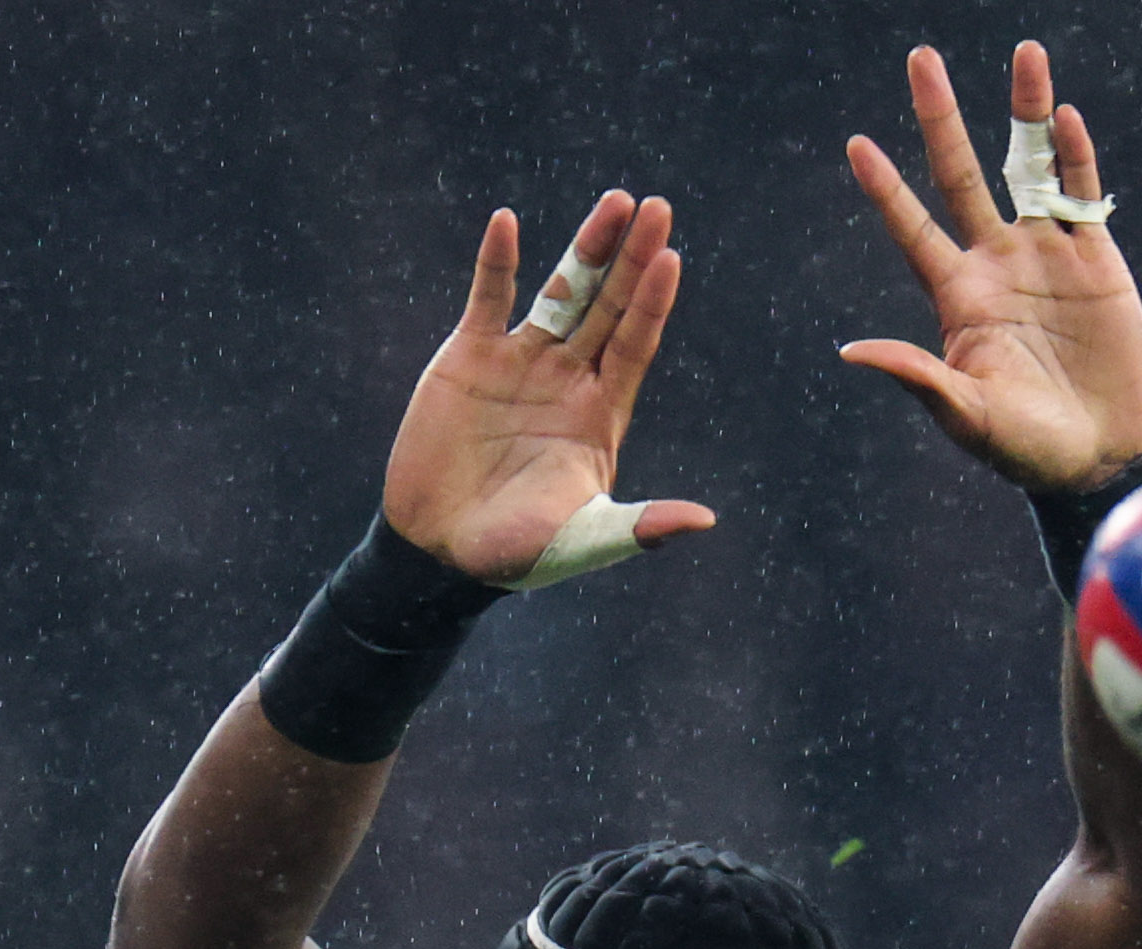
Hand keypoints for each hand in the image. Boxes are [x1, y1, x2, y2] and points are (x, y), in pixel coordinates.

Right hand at [384, 190, 718, 585]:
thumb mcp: (584, 540)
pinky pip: (489, 298)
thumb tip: (704, 522)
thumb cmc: (516, 552)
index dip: (651, 304)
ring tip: (615, 203)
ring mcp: (521, 362)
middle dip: (632, 259)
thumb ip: (638, 527)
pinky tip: (506, 222)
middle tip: (657, 208)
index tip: (670, 260)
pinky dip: (497, 262)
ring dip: (586, 248)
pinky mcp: (471, 356)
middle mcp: (568, 379)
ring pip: (563, 292)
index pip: (635, 345)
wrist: (437, 550)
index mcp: (600, 414)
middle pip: (609, 306)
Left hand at [839, 42, 1141, 488]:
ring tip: (1025, 53)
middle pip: (961, 175)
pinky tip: (1067, 117)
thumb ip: (918, 377)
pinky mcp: (1096, 259)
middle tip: (921, 59)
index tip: (856, 145)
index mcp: (958, 297)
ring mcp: (1046, 255)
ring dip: (1027, 112)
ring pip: (1030, 166)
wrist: (1097, 456)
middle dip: (941, 119)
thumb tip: (852, 352)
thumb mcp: (967, 415)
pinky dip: (1077, 154)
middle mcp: (996, 263)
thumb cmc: (1024, 448)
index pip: (913, 230)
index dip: (887, 190)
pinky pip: (1083, 192)